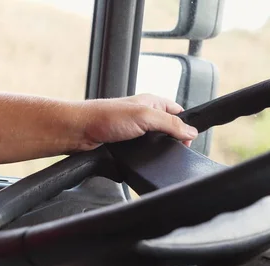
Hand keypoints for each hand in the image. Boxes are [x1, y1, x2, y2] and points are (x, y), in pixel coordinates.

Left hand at [77, 94, 197, 150]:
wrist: (79, 131)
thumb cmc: (104, 117)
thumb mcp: (144, 117)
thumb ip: (169, 123)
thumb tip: (190, 131)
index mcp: (152, 102)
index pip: (178, 113)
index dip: (186, 125)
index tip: (188, 139)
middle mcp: (144, 115)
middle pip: (168, 130)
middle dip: (171, 140)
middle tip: (171, 150)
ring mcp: (134, 130)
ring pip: (155, 143)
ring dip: (155, 151)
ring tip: (153, 154)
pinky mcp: (125, 143)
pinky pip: (142, 152)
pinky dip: (143, 157)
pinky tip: (141, 160)